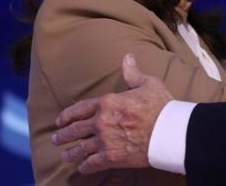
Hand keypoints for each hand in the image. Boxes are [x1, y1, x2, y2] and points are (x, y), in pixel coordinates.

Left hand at [52, 54, 173, 173]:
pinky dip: (85, 167)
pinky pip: (91, 164)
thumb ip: (133, 73)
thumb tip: (127, 57)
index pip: (79, 109)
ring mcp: (104, 141)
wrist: (169, 131)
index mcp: (107, 102)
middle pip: (75, 130)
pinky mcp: (111, 157)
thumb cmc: (161, 105)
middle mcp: (101, 122)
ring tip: (65, 155)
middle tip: (56, 139)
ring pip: (80, 149)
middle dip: (63, 135)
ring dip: (70, 152)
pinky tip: (82, 168)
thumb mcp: (148, 84)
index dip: (66, 115)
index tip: (59, 121)